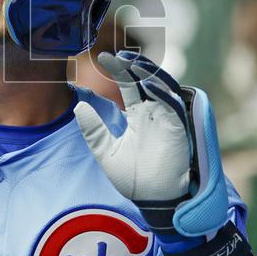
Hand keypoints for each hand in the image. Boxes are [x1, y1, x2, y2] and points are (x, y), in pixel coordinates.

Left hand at [75, 51, 190, 205]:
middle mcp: (155, 112)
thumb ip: (93, 129)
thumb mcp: (105, 151)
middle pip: (147, 79)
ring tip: (131, 62)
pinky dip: (161, 93)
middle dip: (134, 65)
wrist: (154, 201)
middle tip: (118, 54)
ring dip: (148, 73)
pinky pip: (172, 105)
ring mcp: (168, 118)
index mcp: (139, 114)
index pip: (129, 84)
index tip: (102, 58)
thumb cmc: (134, 179)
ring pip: (162, 86)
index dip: (119, 69)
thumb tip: (77, 107)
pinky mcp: (179, 128)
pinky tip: (146, 85)